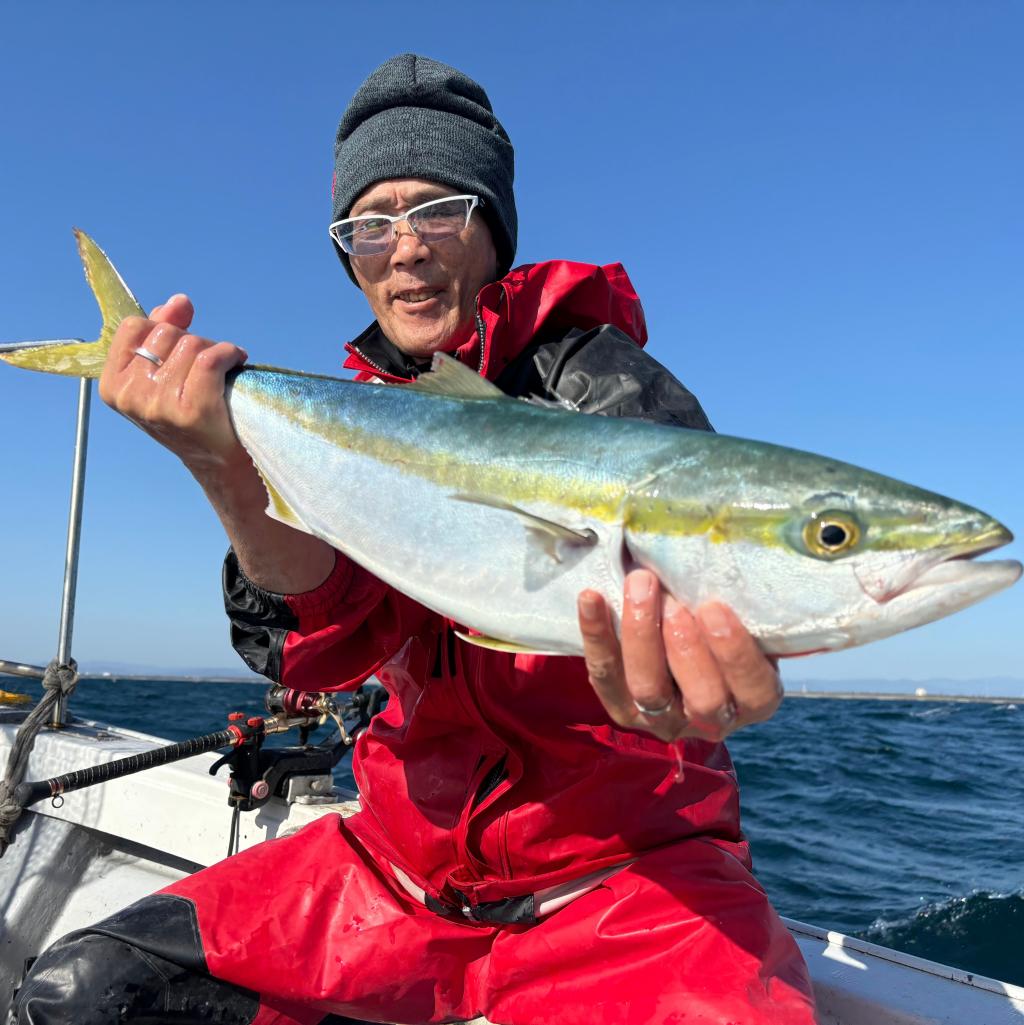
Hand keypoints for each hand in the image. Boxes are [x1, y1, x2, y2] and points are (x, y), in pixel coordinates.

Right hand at [98, 294, 248, 473]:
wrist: (216, 459)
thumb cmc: (188, 411)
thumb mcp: (162, 374)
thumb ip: (162, 333)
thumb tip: (179, 302)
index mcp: (113, 386)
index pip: (133, 327)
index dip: (163, 326)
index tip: (181, 341)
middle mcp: (131, 396)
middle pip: (166, 333)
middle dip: (192, 339)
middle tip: (207, 363)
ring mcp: (160, 405)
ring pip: (191, 343)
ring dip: (214, 349)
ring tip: (222, 368)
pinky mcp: (192, 410)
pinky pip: (211, 358)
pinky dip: (229, 354)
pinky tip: (236, 361)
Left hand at [577, 569, 782, 742]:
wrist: (677, 643)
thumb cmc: (719, 624)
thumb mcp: (742, 619)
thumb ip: (740, 603)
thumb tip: (725, 558)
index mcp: (753, 699)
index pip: (754, 689)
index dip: (734, 653)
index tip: (714, 608)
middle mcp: (711, 720)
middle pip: (703, 698)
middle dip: (686, 647)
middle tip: (672, 602)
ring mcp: (664, 720)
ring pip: (649, 691)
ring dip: (643, 636)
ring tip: (640, 588)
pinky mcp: (623, 709)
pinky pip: (605, 677)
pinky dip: (597, 636)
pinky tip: (592, 597)